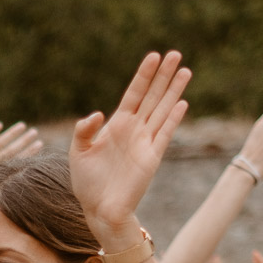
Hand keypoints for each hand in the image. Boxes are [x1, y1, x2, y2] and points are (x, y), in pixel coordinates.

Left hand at [68, 50, 192, 243]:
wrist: (99, 209)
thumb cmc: (87, 182)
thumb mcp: (78, 152)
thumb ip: (84, 130)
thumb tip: (98, 114)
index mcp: (116, 125)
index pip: (134, 93)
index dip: (144, 75)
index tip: (153, 56)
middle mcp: (134, 130)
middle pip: (152, 96)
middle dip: (163, 75)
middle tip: (175, 53)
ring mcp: (145, 142)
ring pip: (163, 110)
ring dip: (174, 91)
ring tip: (185, 70)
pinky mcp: (152, 158)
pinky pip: (165, 134)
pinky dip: (173, 119)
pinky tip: (182, 103)